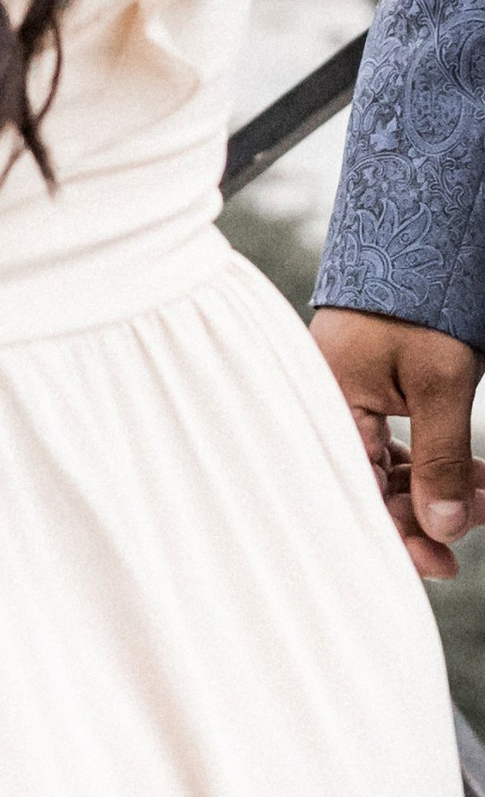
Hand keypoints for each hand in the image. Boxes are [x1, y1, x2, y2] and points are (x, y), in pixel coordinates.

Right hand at [309, 307, 484, 576]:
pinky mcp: (366, 388)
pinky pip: (393, 441)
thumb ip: (439, 459)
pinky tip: (471, 471)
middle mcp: (328, 404)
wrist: (419, 232)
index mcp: (329, 403)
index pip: (356, 491)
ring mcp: (346, 395)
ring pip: (387, 465)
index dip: (398, 534)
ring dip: (438, 485)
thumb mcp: (442, 384)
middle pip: (368, 483)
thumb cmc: (422, 302)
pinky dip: (433, 458)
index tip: (442, 564)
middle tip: (481, 519)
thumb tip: (444, 529)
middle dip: (428, 510)